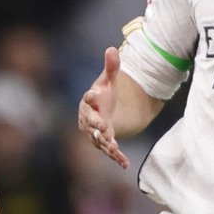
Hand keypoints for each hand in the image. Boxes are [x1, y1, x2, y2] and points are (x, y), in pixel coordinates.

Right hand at [77, 46, 129, 168]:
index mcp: (89, 102)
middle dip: (96, 125)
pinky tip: (125, 164)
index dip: (91, 97)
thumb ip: (111, 67)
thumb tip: (112, 49)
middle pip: (91, 122)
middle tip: (103, 127)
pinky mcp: (104, 143)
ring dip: (106, 144)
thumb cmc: (103, 95)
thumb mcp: (108, 80)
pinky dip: (116, 157)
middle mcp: (89, 119)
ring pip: (99, 139)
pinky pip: (109, 150)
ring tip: (114, 148)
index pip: (88, 99)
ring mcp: (95, 132)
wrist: (101, 111)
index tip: (94, 95)